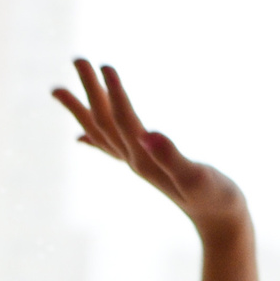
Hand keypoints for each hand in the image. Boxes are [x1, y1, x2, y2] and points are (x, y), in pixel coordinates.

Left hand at [54, 59, 249, 240]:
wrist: (221, 221)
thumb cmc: (217, 200)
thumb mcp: (199, 179)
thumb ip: (174, 158)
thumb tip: (148, 135)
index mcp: (146, 160)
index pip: (123, 121)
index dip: (114, 94)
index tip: (105, 66)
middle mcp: (135, 160)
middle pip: (104, 122)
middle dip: (90, 91)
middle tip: (77, 59)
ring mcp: (138, 164)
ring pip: (101, 132)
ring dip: (81, 108)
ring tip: (58, 89)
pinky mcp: (146, 166)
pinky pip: (110, 148)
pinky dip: (93, 136)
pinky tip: (81, 135)